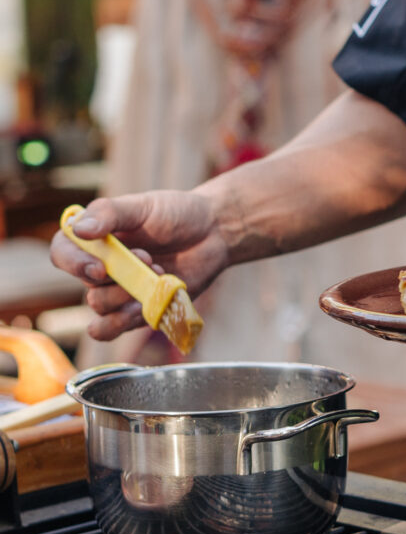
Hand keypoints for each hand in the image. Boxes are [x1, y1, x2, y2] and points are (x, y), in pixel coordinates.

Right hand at [50, 191, 228, 340]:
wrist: (214, 232)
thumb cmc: (176, 214)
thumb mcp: (142, 206)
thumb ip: (109, 213)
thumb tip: (78, 229)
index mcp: (95, 239)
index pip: (63, 254)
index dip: (74, 264)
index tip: (101, 267)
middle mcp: (102, 267)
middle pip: (87, 288)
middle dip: (118, 280)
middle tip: (148, 258)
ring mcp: (121, 291)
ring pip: (101, 310)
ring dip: (128, 298)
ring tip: (157, 275)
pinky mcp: (141, 309)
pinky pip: (116, 328)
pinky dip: (126, 321)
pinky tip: (147, 305)